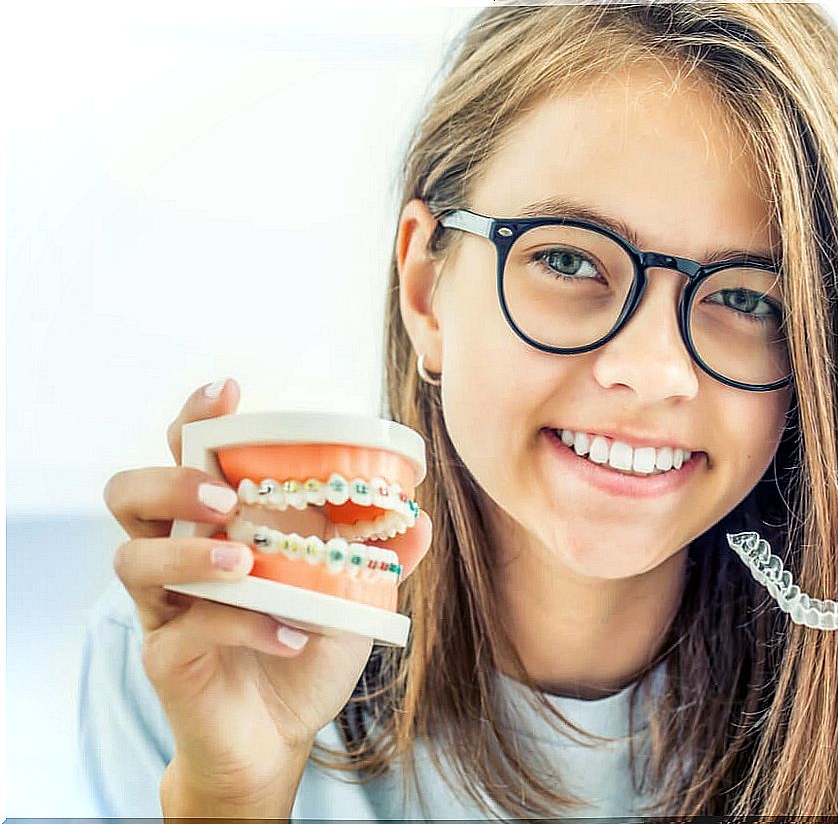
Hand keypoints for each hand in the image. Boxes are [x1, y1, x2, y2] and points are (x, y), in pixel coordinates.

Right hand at [103, 380, 432, 814]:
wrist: (281, 734)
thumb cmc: (306, 646)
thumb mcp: (353, 596)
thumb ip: (379, 554)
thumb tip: (418, 518)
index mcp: (219, 522)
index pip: (186, 454)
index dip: (196, 417)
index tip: (228, 392)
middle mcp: (179, 553)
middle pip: (130, 493)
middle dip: (171, 482)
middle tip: (225, 498)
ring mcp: (166, 605)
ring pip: (133, 558)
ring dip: (189, 553)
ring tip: (243, 562)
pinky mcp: (167, 655)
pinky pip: (187, 628)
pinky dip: (242, 625)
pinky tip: (289, 634)